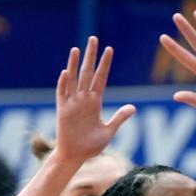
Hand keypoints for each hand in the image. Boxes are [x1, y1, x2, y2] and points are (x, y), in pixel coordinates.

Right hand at [55, 37, 134, 164]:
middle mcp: (83, 99)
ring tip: (77, 49)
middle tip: (94, 38)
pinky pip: (62, 94)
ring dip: (74, 64)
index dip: (105, 64)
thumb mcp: (109, 131)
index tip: (110, 50)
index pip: (101, 78)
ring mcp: (72, 103)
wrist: (76, 157)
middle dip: (91, 56)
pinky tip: (66, 72)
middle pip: (88, 73)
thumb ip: (119, 118)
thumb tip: (133, 107)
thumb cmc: (91, 146)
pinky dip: (64, 83)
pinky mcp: (62, 110)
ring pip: (73, 79)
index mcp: (95, 103)